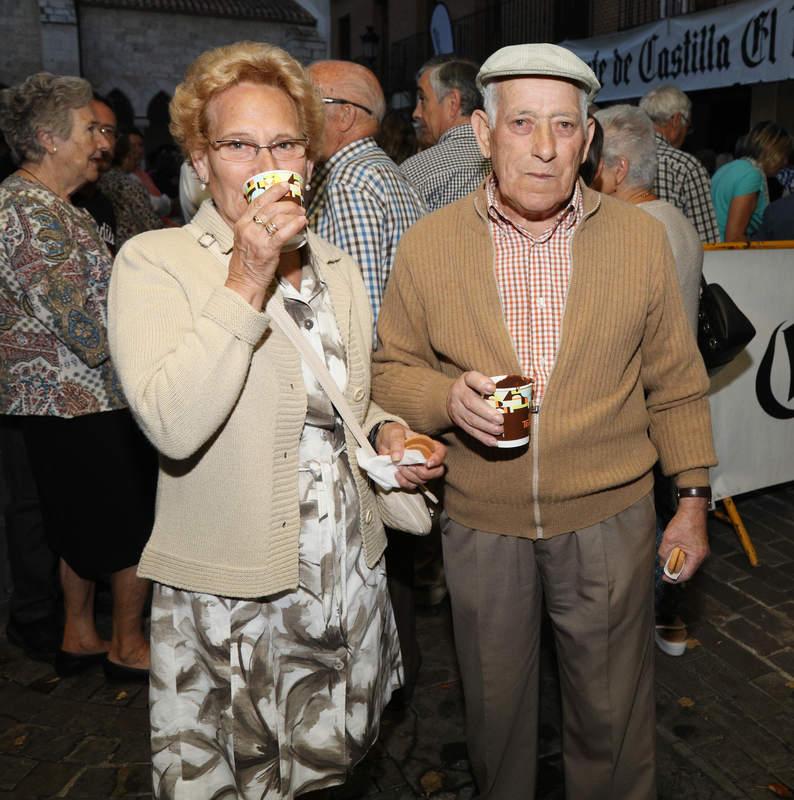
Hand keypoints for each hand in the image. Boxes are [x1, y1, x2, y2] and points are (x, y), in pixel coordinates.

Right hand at [225, 182, 307, 306]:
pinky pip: (283, 233)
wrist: (243, 282)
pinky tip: (302, 222)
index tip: (285, 185)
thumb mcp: (245, 239)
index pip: (258, 201)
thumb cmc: (247, 262)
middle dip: (288, 204)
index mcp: (241, 224)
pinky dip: (295, 225)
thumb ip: (255, 226)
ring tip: (302, 215)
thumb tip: (274, 214)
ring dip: (293, 214)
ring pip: (278, 218)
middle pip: (270, 208)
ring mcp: (257, 239)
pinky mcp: (267, 249)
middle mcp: (248, 229)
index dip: (273, 191)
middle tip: (299, 206)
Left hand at [375, 422, 446, 489]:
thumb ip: (397, 443)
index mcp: (428, 445)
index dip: (438, 459)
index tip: (427, 463)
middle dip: (423, 472)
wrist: (384, 442)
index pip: (441, 452)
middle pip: (437, 472)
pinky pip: (412, 485)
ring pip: (424, 480)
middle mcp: (427, 458)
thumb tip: (397, 458)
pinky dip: (404, 482)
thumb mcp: (394, 433)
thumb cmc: (393, 434)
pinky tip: (396, 473)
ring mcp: (420, 469)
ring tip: (399, 465)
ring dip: (410, 476)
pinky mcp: (411, 477)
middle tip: (409, 465)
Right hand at [446, 371, 502, 446]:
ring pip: (471, 419)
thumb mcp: (479, 379)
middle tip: (500, 419)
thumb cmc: (473, 387)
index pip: (472, 378)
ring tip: (500, 430)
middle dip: (486, 413)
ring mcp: (456, 409)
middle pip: (471, 403)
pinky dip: (483, 437)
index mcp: (466, 379)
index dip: (481, 383)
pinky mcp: (458, 422)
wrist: (452, 398)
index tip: (492, 388)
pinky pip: (470, 431)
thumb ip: (493, 382)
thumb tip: (521, 391)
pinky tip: (494, 441)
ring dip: (486, 427)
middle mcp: (458, 393)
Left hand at [658, 497, 709, 582]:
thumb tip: (663, 563)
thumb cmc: (684, 522)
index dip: (674, 578)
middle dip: (674, 568)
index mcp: (697, 556)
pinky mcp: (698, 545)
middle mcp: (702, 555)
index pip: (686, 574)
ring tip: (666, 554)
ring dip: (676, 560)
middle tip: (663, 565)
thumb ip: (664, 554)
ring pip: (687, 561)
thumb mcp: (669, 540)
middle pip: (687, 569)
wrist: (692, 509)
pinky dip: (679, 554)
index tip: (665, 577)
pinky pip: (688, 555)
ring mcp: (701, 550)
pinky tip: (672, 548)